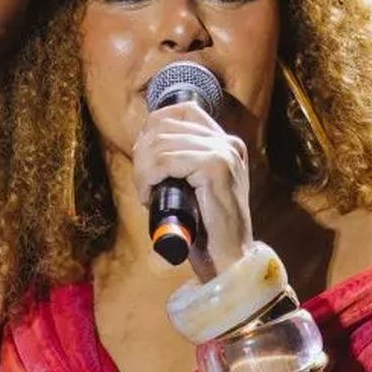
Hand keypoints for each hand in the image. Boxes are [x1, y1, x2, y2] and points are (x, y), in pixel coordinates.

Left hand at [131, 101, 253, 279]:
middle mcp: (228, 142)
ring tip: (146, 194)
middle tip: (142, 183)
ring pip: (161, 143)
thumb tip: (146, 143)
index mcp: (226, 143)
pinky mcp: (216, 167)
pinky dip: (148, 177)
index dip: (154, 127)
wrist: (228, 261)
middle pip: (165, 125)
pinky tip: (148, 197)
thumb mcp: (194, 187)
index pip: (183, 110)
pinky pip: (166, 160)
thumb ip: (183, 163)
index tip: (144, 157)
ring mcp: (224, 153)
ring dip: (143, 170)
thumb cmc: (206, 229)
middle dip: (143, 153)